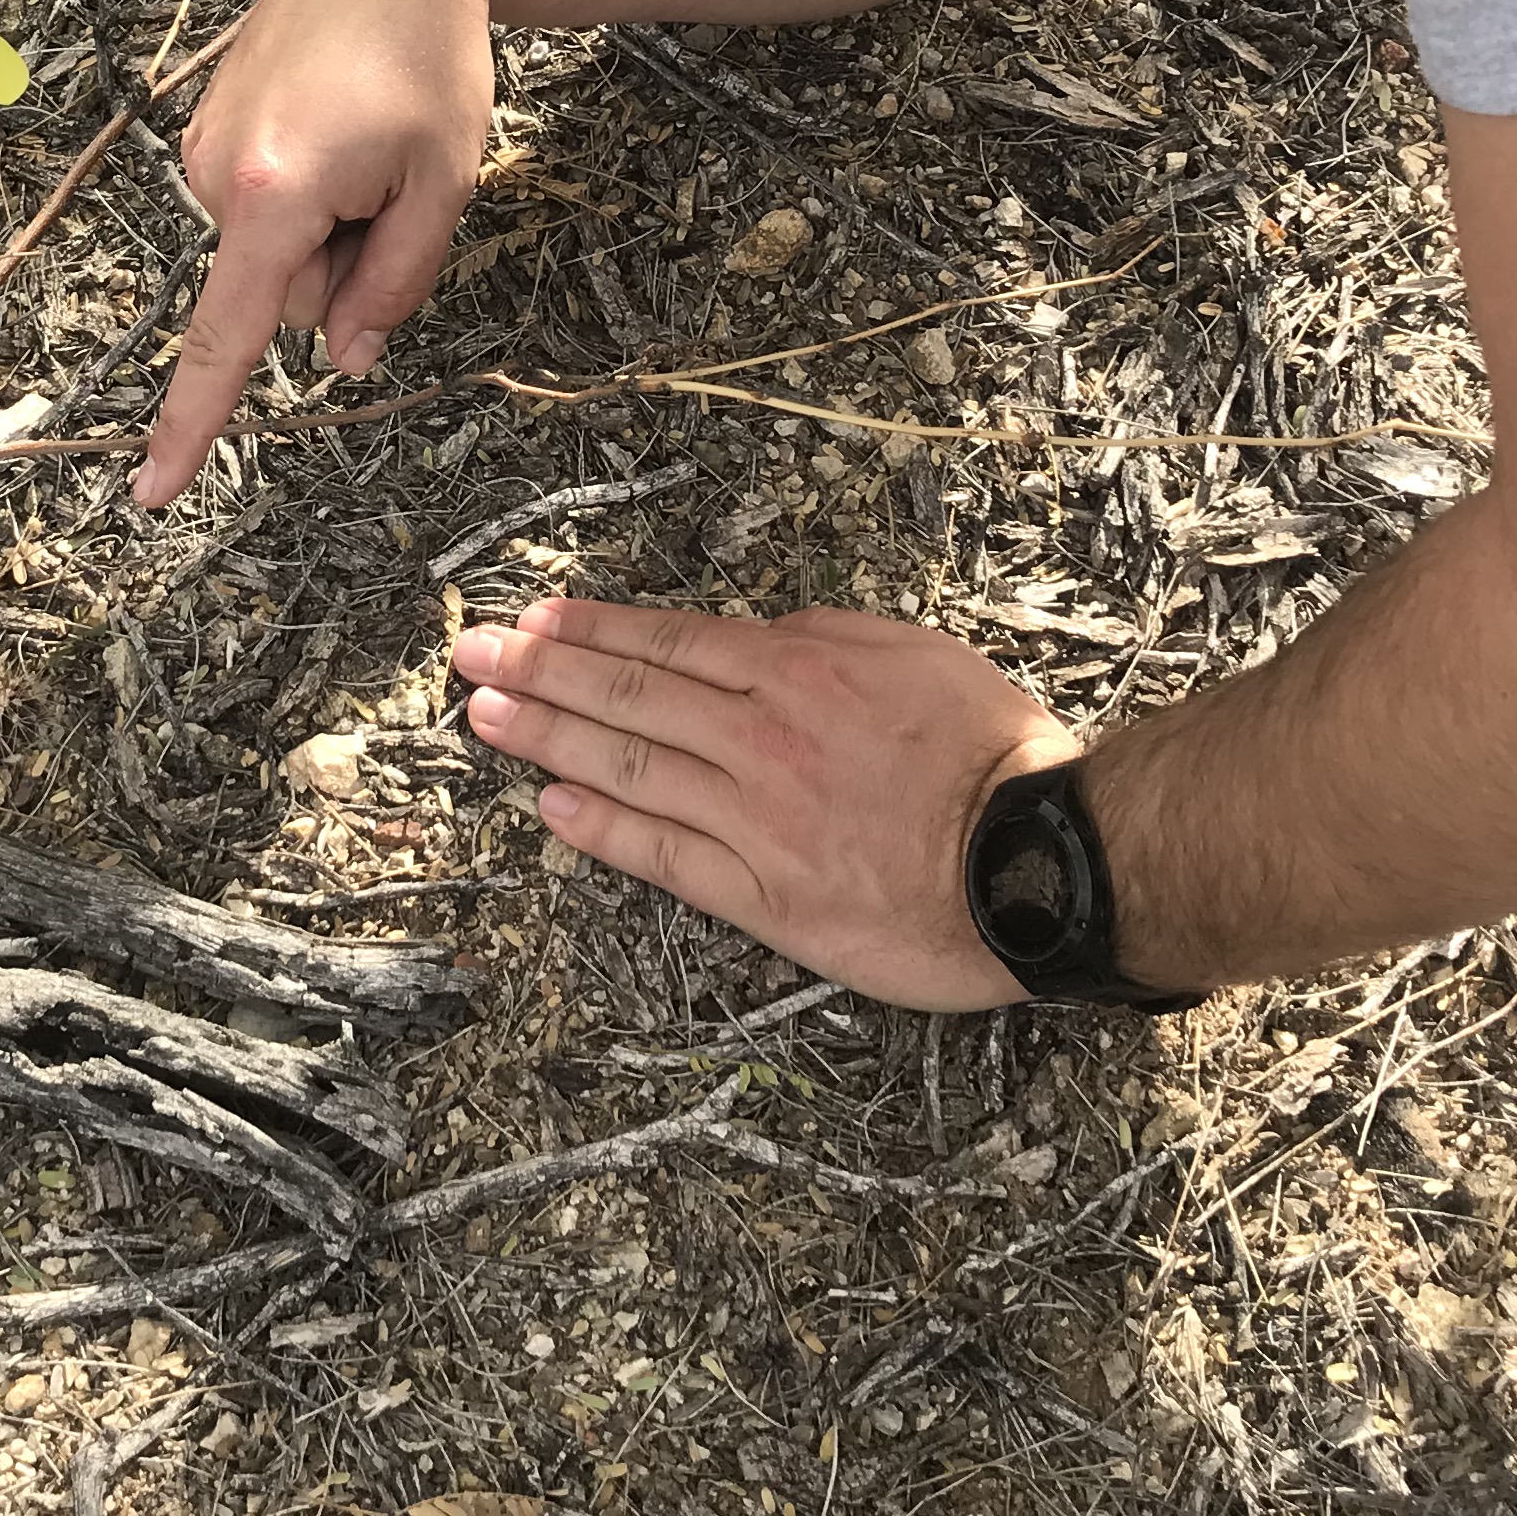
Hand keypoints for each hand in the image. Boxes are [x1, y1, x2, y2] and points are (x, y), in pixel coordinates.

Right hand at [134, 0, 498, 506]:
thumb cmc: (431, 59)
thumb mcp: (443, 186)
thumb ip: (393, 287)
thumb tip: (344, 361)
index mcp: (273, 196)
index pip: (227, 336)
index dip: (193, 422)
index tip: (154, 491)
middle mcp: (215, 173)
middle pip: (283, 292)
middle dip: (340, 265)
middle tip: (393, 181)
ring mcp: (202, 146)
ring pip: (274, 250)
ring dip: (325, 222)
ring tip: (367, 139)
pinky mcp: (205, 127)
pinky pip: (260, 205)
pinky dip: (304, 189)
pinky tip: (340, 123)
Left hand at [450, 597, 1084, 1011]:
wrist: (1045, 863)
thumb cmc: (992, 755)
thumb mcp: (913, 653)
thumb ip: (822, 636)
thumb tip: (755, 633)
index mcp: (796, 673)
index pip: (668, 641)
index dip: (590, 628)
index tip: (533, 617)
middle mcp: (760, 740)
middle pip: (629, 695)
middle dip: (540, 670)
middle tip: (471, 654)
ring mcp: (755, 821)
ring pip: (630, 768)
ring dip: (549, 739)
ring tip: (487, 717)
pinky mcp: (766, 898)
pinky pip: (665, 858)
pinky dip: (602, 830)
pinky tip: (552, 806)